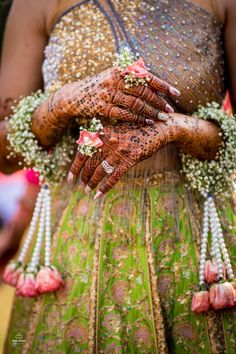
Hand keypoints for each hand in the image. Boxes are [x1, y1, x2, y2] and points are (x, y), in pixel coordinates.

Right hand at [32, 67, 179, 146]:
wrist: (72, 97)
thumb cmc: (96, 87)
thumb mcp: (110, 77)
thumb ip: (127, 76)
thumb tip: (149, 77)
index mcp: (118, 70)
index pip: (145, 76)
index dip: (162, 84)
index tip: (176, 92)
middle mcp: (114, 80)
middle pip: (142, 91)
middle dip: (159, 101)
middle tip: (170, 110)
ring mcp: (108, 94)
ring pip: (135, 103)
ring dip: (151, 112)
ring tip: (162, 118)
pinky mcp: (103, 108)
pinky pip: (124, 114)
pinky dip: (137, 118)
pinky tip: (146, 122)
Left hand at [68, 120, 175, 196]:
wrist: (157, 128)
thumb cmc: (135, 129)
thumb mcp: (115, 129)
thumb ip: (100, 137)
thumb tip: (81, 146)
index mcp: (102, 133)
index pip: (82, 152)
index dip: (75, 167)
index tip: (70, 178)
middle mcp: (108, 142)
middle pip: (89, 164)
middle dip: (84, 177)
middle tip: (82, 185)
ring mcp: (119, 151)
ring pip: (100, 172)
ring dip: (92, 184)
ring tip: (87, 191)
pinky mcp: (131, 159)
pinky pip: (114, 177)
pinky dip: (105, 188)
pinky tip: (99, 195)